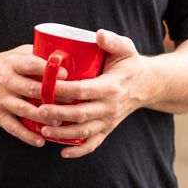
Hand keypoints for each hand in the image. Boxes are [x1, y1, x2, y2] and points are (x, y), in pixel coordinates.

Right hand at [0, 44, 65, 147]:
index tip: (65, 75)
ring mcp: (1, 99)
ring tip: (59, 122)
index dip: (48, 70)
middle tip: (71, 101)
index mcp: (13, 63)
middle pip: (31, 89)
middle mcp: (6, 81)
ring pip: (24, 110)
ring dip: (43, 117)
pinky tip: (40, 140)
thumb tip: (63, 56)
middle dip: (53, 96)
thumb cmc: (0, 66)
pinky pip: (13, 127)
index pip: (32, 65)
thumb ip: (35, 55)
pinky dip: (27, 135)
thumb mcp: (15, 55)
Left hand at [36, 30, 154, 158]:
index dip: (64, 90)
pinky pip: (94, 143)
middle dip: (58, 114)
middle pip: (81, 114)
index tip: (47, 87)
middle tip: (39, 111)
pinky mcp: (108, 128)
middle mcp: (110, 106)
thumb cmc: (131, 64)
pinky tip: (63, 152)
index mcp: (111, 86)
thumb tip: (98, 34)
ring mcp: (109, 120)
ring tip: (43, 131)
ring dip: (63, 134)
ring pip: (84, 131)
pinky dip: (79, 151)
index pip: (84, 90)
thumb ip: (112, 41)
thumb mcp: (126, 48)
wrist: (149, 85)